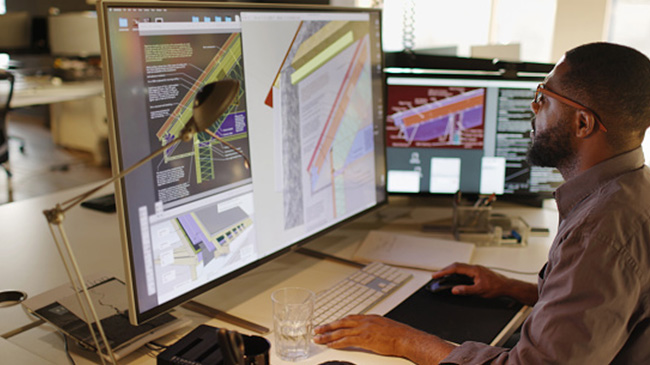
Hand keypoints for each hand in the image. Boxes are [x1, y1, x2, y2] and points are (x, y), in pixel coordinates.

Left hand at [313, 314, 453, 362]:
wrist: (406, 337)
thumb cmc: (399, 334)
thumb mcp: (384, 326)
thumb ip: (374, 327)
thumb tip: (370, 331)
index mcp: (369, 317)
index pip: (349, 318)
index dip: (337, 322)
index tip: (330, 324)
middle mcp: (364, 321)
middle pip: (341, 323)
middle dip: (328, 326)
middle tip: (317, 329)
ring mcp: (363, 329)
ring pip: (340, 331)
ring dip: (328, 335)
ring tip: (318, 338)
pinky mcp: (364, 338)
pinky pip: (346, 340)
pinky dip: (336, 342)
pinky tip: (330, 345)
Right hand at [432, 263, 511, 297]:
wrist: (507, 286)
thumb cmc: (496, 288)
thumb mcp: (479, 291)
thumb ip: (466, 290)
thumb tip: (454, 290)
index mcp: (474, 270)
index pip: (455, 268)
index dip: (444, 271)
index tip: (436, 275)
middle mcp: (474, 267)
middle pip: (456, 265)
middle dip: (445, 270)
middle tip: (436, 275)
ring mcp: (476, 269)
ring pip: (460, 267)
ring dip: (450, 270)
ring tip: (443, 275)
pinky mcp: (478, 272)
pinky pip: (464, 269)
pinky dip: (456, 272)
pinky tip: (455, 276)